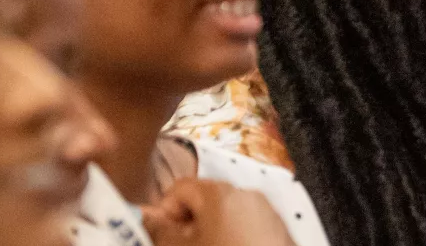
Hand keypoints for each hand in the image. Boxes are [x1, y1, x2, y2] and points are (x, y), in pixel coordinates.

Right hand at [143, 178, 295, 245]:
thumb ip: (160, 231)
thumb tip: (145, 217)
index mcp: (220, 193)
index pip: (180, 188)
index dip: (164, 211)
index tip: (159, 236)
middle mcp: (247, 195)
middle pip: (203, 200)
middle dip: (186, 224)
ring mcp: (267, 212)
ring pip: (226, 214)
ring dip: (209, 232)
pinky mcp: (280, 231)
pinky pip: (246, 226)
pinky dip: (232, 238)